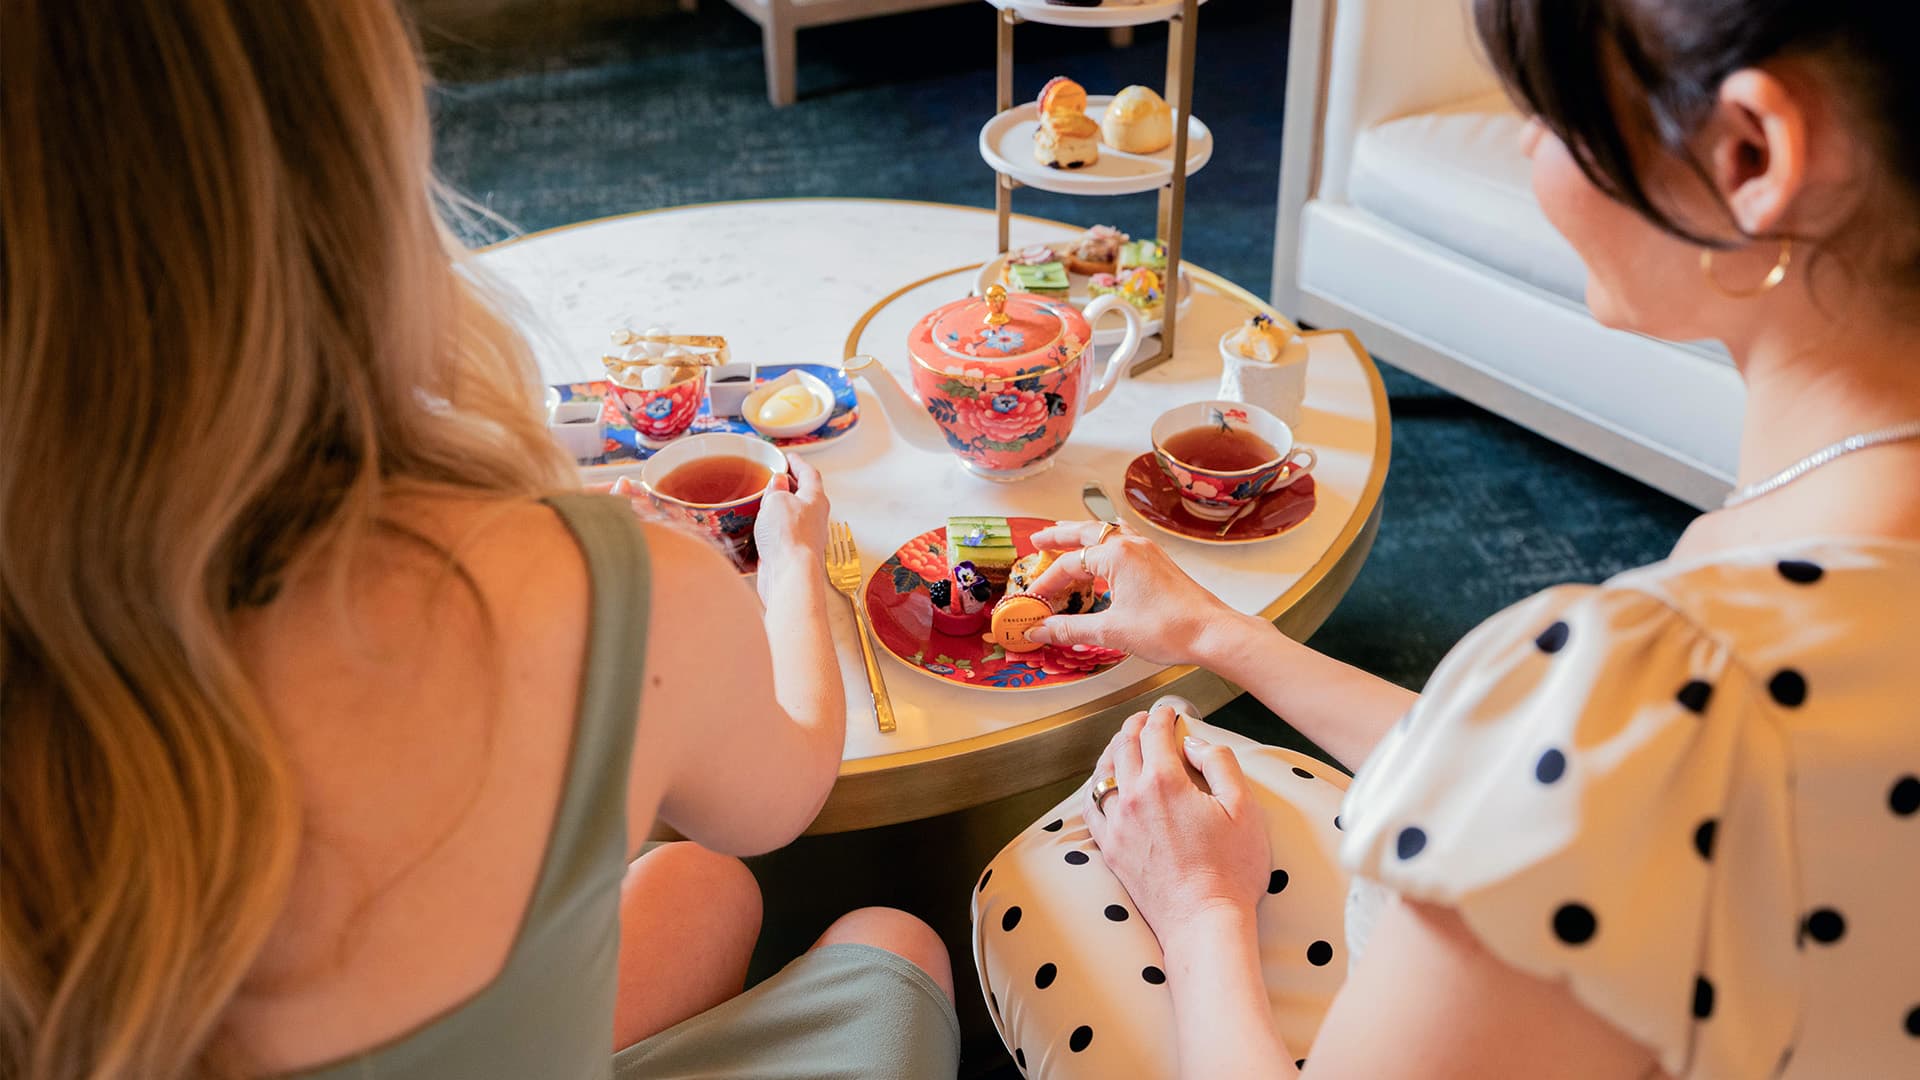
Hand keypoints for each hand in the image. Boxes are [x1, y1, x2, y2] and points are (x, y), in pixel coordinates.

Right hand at [751, 454, 828, 590]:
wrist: (790, 575)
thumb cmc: (788, 536)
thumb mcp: (777, 501)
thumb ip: (776, 489)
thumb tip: (778, 482)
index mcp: (816, 499)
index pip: (809, 474)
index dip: (798, 463)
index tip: (788, 457)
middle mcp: (814, 518)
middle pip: (803, 495)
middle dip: (788, 486)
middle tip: (773, 477)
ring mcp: (804, 537)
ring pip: (792, 517)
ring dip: (778, 509)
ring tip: (761, 502)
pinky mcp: (791, 554)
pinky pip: (782, 536)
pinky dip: (771, 529)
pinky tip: (758, 528)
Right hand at [1022, 521, 1243, 664]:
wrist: (1211, 632)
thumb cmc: (1170, 628)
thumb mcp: (1111, 631)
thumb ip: (1070, 629)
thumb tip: (1041, 630)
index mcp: (1117, 555)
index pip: (1069, 564)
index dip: (1046, 582)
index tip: (1034, 598)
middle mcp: (1132, 546)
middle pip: (1085, 533)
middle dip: (1059, 537)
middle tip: (1037, 541)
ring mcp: (1148, 551)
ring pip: (1107, 533)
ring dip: (1084, 535)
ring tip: (1067, 536)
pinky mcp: (1158, 562)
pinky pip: (1124, 541)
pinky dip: (1106, 542)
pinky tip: (1105, 552)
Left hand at [1087, 705, 1269, 932]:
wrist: (1203, 921)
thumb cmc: (1231, 869)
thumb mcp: (1243, 808)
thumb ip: (1219, 763)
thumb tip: (1193, 744)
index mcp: (1164, 782)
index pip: (1155, 733)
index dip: (1163, 716)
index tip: (1170, 711)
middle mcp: (1132, 798)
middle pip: (1125, 747)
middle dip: (1135, 726)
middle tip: (1145, 719)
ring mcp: (1116, 825)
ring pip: (1103, 773)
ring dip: (1114, 751)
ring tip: (1124, 743)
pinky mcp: (1110, 848)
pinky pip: (1091, 807)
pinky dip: (1096, 786)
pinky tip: (1104, 784)